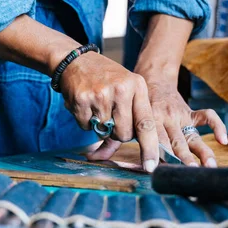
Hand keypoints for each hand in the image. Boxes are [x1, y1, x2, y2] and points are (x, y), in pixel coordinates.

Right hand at [59, 51, 159, 171]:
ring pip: (104, 132)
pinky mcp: (82, 99)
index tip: (151, 167)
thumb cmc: (106, 78)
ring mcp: (100, 94)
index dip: (150, 148)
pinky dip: (84, 120)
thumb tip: (141, 152)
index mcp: (137, 86)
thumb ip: (134, 116)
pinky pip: (85, 127)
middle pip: (124, 134)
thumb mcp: (126, 88)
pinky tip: (85, 104)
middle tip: (111, 115)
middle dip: (117, 132)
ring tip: (97, 106)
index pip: (146, 124)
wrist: (76, 61)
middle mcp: (121, 89)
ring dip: (99, 125)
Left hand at [87, 79, 227, 167]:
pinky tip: (224, 141)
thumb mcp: (120, 118)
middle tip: (190, 172)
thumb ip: (108, 141)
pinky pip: (206, 116)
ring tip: (209, 166)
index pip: (150, 139)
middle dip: (183, 157)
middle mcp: (164, 118)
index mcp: (146, 120)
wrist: (150, 77)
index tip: (155, 169)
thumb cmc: (131, 103)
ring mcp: (179, 115)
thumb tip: (90, 158)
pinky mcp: (189, 112)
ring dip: (202, 151)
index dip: (153, 154)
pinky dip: (216, 126)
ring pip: (192, 135)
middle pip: (175, 141)